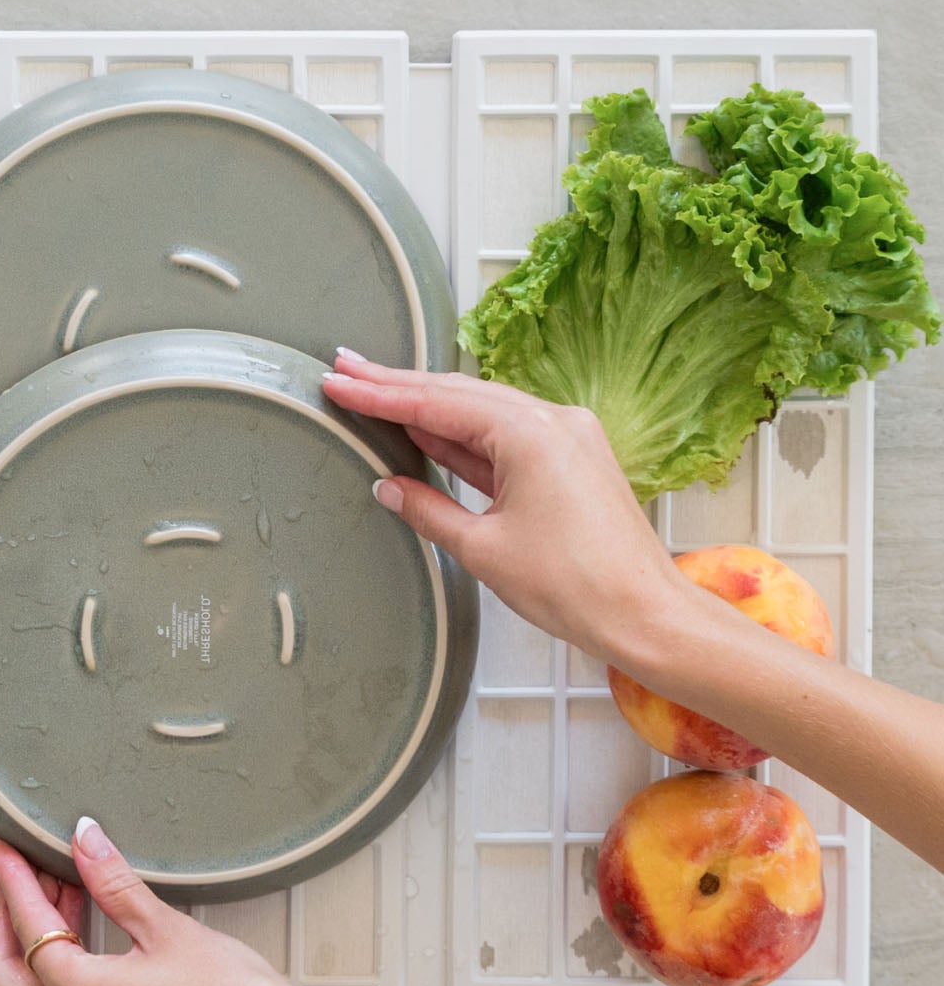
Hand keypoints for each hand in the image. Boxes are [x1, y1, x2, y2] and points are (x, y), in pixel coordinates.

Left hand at [0, 818, 343, 985]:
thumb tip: (83, 840)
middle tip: (18, 867)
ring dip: (32, 936)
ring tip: (59, 884)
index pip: (25, 924)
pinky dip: (57, 961)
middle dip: (2, 914)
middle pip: (3, 969)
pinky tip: (85, 923)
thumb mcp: (167, 928)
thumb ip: (114, 883)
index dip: (9, 876)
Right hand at [322, 351, 688, 667]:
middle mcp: (552, 421)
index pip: (437, 404)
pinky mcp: (571, 462)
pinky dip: (463, 437)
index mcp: (529, 433)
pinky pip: (505, 438)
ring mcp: (566, 438)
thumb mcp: (483, 549)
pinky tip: (427, 433)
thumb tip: (390, 487)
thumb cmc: (575, 586)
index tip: (340, 382)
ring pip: (482, 413)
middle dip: (399, 385)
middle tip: (347, 370)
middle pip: (459, 395)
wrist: (644, 614)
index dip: (380, 394)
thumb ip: (428, 510)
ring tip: (376, 395)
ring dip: (429, 408)